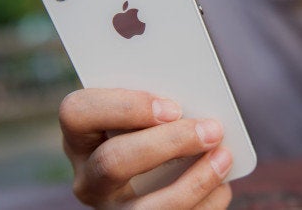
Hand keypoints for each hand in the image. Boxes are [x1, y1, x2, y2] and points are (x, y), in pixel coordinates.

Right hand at [59, 88, 232, 208]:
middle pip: (114, 161)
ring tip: (223, 156)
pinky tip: (222, 184)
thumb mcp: (142, 115)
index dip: (124, 107)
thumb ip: (156, 105)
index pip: (77, 113)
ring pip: (146, 207)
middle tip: (210, 130)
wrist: (156, 176)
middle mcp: (89, 178)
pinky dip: (206, 202)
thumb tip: (199, 101)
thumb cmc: (151, 130)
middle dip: (169, 143)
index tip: (172, 107)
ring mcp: (112, 209)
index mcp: (82, 137)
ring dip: (194, 181)